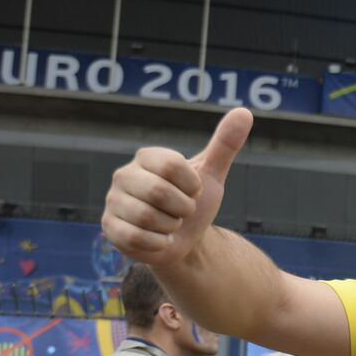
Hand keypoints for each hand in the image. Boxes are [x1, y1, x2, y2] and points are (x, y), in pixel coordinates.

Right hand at [103, 108, 251, 265]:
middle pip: (159, 192)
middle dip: (184, 208)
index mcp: (146, 158)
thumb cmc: (194, 203)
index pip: (171, 165)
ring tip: (170, 224)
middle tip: (183, 211)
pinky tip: (160, 239)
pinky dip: (159, 243)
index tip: (193, 191)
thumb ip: (225, 145)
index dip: (192, 185)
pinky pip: (136, 238)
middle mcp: (124, 175)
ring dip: (171, 227)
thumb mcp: (211, 175)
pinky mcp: (111, 228)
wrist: (185, 240)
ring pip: (148, 217)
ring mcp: (114, 202)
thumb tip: (244, 112)